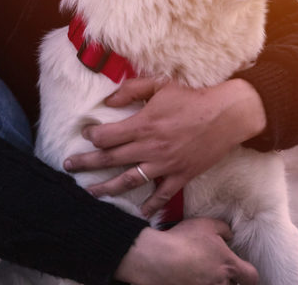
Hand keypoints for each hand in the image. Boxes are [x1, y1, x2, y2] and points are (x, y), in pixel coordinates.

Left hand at [63, 76, 265, 216]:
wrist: (228, 113)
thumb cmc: (194, 96)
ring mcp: (166, 164)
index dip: (92, 136)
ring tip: (90, 193)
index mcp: (143, 124)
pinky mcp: (181, 175)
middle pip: (110, 159)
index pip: (107, 136)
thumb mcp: (160, 84)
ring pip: (129, 180)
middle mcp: (150, 147)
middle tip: (68, 167)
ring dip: (107, 188)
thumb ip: (131, 90)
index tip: (86, 135)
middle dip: (86, 163)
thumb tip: (107, 102)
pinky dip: (150, 206)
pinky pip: (162, 195)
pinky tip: (138, 213)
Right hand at [115, 219, 257, 284]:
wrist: (159, 259)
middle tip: (216, 269)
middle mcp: (221, 282)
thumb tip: (230, 235)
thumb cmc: (184, 241)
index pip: (252, 277)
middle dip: (228, 279)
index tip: (244, 272)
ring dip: (212, 281)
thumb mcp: (206, 224)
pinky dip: (195, 282)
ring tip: (201, 273)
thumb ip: (224, 229)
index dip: (249, 274)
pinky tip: (189, 277)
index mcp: (229, 265)